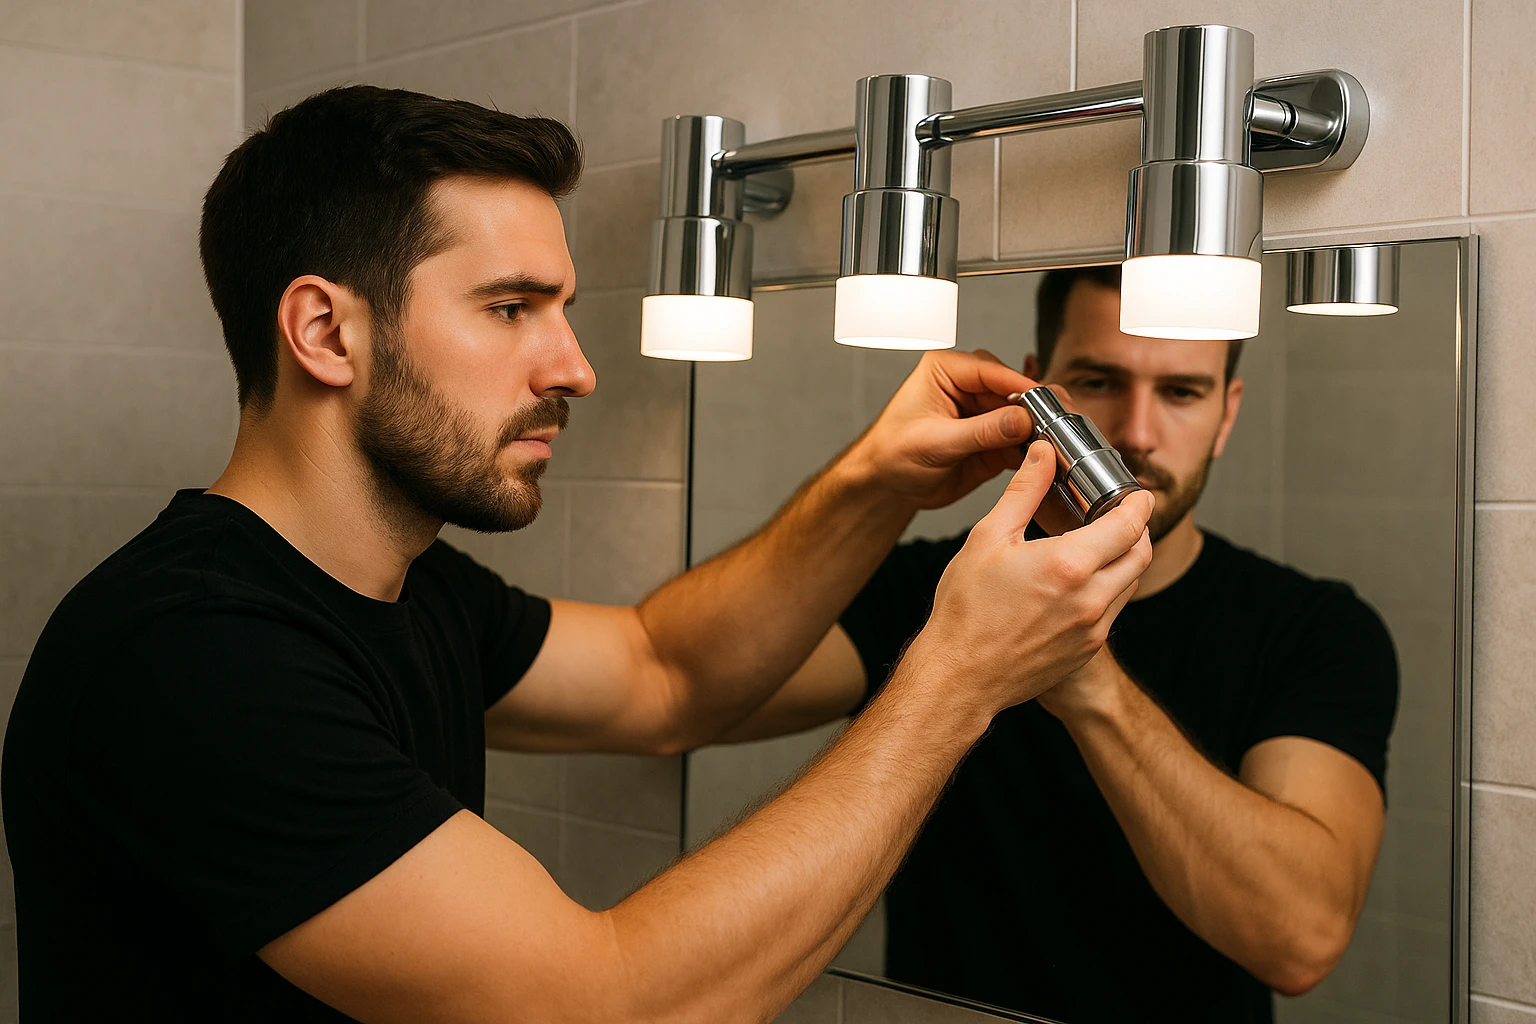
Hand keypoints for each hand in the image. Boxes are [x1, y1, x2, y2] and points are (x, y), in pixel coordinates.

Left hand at [844, 349, 1037, 510]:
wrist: (886, 486)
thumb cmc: (892, 454)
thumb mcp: (935, 442)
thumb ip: (980, 431)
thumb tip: (1020, 420)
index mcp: (946, 371)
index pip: (990, 370)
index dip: (1019, 385)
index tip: (1043, 398)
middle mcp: (967, 388)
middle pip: (1012, 390)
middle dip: (1033, 407)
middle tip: (1055, 421)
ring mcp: (982, 413)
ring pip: (1020, 415)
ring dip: (1036, 429)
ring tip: (1055, 439)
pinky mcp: (992, 439)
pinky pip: (1019, 440)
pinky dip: (1031, 449)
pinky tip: (1043, 456)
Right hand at [905, 440, 1154, 718]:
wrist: (961, 676)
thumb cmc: (966, 612)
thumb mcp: (988, 538)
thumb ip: (1023, 491)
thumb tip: (1042, 456)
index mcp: (1069, 565)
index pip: (1129, 526)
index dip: (1138, 505)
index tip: (1138, 494)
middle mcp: (1091, 599)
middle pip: (1140, 555)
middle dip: (1138, 530)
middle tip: (1123, 516)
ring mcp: (1093, 629)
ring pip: (1129, 585)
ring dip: (1124, 561)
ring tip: (1100, 546)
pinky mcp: (1086, 650)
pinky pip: (1112, 611)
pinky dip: (1108, 589)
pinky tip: (1079, 583)